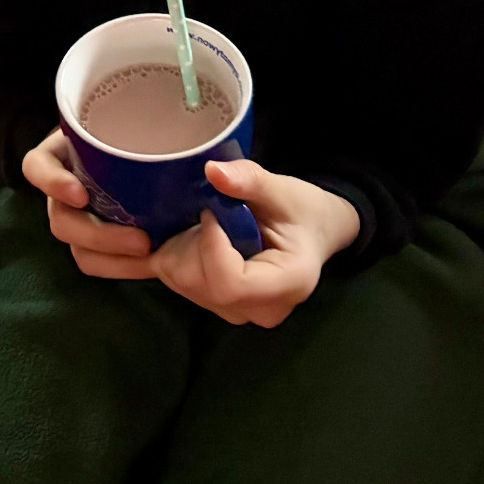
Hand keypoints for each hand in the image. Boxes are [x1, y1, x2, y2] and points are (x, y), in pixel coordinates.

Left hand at [23, 131, 360, 327]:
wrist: (313, 232)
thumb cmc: (304, 210)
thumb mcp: (284, 190)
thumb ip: (251, 181)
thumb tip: (212, 171)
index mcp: (286, 285)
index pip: (229, 283)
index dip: (209, 245)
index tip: (212, 210)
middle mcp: (257, 309)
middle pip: (199, 284)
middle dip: (190, 242)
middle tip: (206, 211)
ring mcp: (234, 312)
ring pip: (181, 282)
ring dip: (179, 246)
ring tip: (203, 221)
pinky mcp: (214, 304)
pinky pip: (175, 282)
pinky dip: (170, 252)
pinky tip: (181, 231)